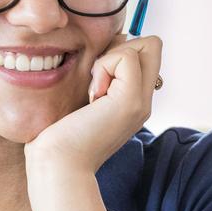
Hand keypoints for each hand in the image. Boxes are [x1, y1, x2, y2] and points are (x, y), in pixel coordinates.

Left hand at [25, 33, 162, 174]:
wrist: (59, 165)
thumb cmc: (61, 135)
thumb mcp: (85, 99)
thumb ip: (100, 78)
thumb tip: (108, 46)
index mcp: (134, 101)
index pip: (147, 53)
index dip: (122, 51)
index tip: (98, 77)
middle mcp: (144, 101)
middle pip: (152, 45)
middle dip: (121, 49)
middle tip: (98, 79)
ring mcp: (141, 101)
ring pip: (143, 46)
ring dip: (110, 60)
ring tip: (94, 92)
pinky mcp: (131, 100)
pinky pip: (126, 56)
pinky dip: (104, 66)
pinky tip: (93, 95)